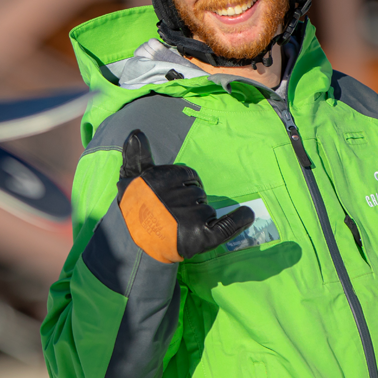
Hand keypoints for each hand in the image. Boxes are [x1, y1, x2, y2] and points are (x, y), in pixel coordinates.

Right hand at [117, 130, 254, 262]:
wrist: (131, 245)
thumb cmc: (133, 209)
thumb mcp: (130, 178)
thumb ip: (136, 155)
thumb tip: (137, 132)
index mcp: (165, 180)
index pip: (188, 176)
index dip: (184, 185)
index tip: (172, 196)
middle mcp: (179, 197)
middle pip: (198, 193)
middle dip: (190, 201)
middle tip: (172, 215)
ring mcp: (192, 217)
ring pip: (208, 210)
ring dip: (200, 216)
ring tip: (180, 227)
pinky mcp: (201, 236)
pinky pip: (227, 226)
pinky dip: (239, 220)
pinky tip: (247, 213)